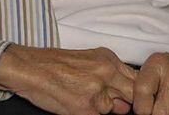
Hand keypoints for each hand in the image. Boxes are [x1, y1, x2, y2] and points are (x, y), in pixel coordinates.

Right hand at [0, 45, 135, 114]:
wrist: (31, 68)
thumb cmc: (57, 64)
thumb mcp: (90, 60)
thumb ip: (111, 77)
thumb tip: (124, 101)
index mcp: (110, 59)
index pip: (137, 79)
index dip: (137, 92)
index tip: (132, 98)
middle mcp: (107, 73)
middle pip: (133, 95)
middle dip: (125, 102)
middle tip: (112, 102)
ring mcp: (97, 91)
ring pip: (113, 110)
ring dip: (103, 109)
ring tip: (83, 98)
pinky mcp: (84, 108)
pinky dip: (89, 113)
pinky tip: (75, 104)